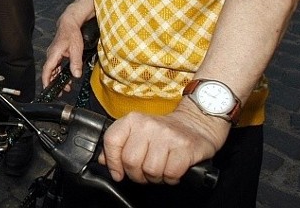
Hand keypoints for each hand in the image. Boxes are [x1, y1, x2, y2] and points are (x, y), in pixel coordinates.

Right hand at [41, 10, 84, 84]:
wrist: (69, 24)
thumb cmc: (72, 34)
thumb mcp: (76, 49)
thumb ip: (76, 63)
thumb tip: (76, 75)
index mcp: (54, 54)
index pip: (47, 70)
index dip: (46, 80)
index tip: (48, 89)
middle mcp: (51, 55)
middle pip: (49, 72)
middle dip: (53, 83)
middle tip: (60, 92)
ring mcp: (53, 55)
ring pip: (52, 70)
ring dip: (57, 79)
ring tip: (65, 87)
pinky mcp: (56, 55)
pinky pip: (55, 66)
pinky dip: (59, 73)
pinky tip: (65, 78)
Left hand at [99, 107, 228, 184]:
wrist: (196, 124)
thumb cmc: (164, 133)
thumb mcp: (138, 132)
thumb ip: (119, 145)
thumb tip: (103, 160)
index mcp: (133, 120)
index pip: (112, 141)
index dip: (112, 162)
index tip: (117, 173)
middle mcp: (148, 125)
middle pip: (131, 161)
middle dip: (136, 174)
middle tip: (144, 173)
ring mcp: (168, 135)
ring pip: (151, 170)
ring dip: (155, 177)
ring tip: (160, 169)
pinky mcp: (185, 147)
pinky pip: (170, 173)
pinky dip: (171, 178)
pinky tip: (172, 170)